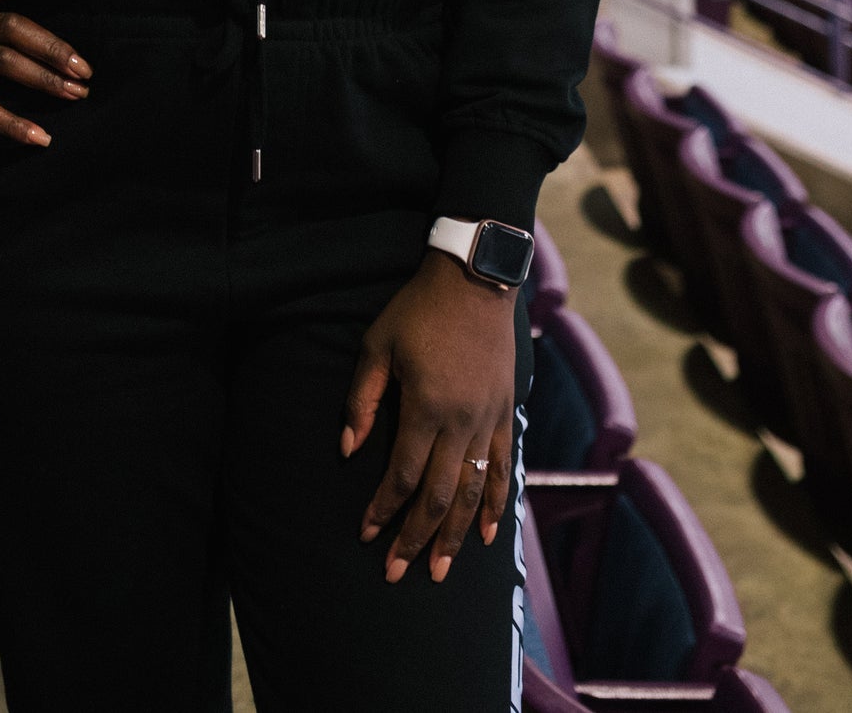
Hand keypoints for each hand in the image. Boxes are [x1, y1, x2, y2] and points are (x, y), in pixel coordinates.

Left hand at [342, 250, 516, 583]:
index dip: (383, 509)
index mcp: (426, 406)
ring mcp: (487, 421)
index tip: (368, 536)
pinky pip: (503, 470)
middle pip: (439, 496)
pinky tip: (489, 535)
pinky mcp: (504, 413)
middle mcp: (461, 422)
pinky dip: (496, 505)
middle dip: (416, 537)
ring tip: (440, 570)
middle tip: (398, 573)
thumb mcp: (378, 344)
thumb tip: (346, 449)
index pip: (403, 475)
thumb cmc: (418, 309)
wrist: (474, 278)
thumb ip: (362, 399)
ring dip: (456, 536)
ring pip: (473, 493)